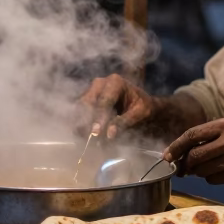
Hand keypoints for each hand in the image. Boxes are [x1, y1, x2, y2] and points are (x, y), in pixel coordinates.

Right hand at [77, 75, 201, 142]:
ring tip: (86, 142)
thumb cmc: (143, 107)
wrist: (142, 105)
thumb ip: (124, 122)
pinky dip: (81, 125)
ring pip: (80, 108)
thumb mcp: (140, 114)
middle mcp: (99, 84)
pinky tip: (83, 138)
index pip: (104, 101)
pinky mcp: (87, 101)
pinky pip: (79, 113)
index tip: (96, 133)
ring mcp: (91, 91)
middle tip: (89, 139)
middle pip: (87, 102)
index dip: (99, 118)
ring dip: (81, 125)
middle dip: (86, 122)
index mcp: (115, 82)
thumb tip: (109, 134)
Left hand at [164, 119, 223, 187]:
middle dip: (185, 164)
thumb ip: (210, 136)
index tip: (166, 156)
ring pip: (202, 170)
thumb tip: (181, 151)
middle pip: (194, 156)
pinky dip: (213, 178)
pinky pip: (213, 180)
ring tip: (211, 167)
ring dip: (200, 172)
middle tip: (183, 169)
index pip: (191, 135)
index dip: (176, 147)